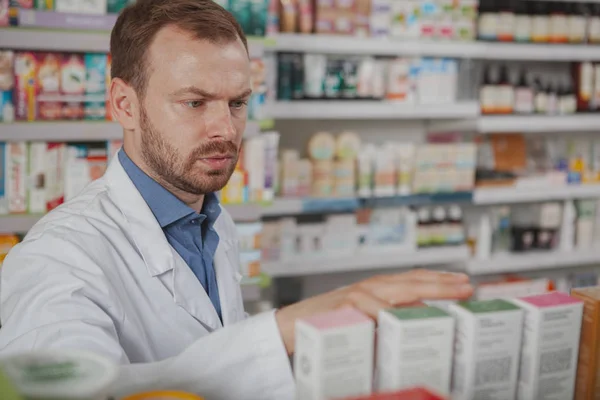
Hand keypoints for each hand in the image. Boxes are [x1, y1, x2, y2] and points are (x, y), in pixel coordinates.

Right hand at [275, 269, 472, 353]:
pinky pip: (373, 308)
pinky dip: (389, 311)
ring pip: (398, 288)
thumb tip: (415, 325)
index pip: (413, 279)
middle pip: (412, 280)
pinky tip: (407, 315)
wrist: (294, 325)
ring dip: (426, 289)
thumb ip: (386, 318)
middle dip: (442, 282)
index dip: (439, 280)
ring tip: (450, 292)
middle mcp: (371, 286)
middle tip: (468, 285)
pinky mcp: (345, 303)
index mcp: (377, 289)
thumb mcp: (363, 320)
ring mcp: (359, 293)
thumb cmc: (330, 323)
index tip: (463, 282)